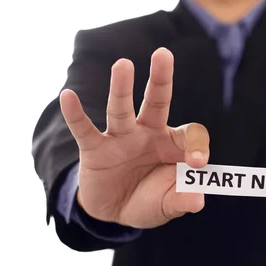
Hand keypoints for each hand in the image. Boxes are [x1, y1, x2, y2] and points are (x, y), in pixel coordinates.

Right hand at [59, 48, 208, 227]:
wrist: (114, 211)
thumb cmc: (148, 200)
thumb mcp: (168, 205)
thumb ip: (182, 200)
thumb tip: (199, 201)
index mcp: (172, 144)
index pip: (191, 135)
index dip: (198, 146)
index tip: (197, 163)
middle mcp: (148, 134)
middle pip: (156, 101)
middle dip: (161, 79)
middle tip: (164, 54)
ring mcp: (120, 138)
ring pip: (121, 109)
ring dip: (121, 88)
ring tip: (123, 64)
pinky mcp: (94, 149)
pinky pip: (84, 130)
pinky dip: (75, 114)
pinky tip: (67, 96)